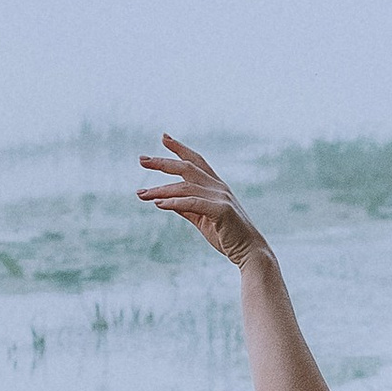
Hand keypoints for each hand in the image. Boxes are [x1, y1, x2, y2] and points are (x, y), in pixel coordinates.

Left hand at [137, 133, 265, 268]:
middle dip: (163, 162)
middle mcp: (219, 187)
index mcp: (216, 186)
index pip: (196, 161)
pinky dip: (174, 202)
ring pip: (184, 187)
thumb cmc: (227, 236)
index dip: (180, 148)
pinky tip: (158, 204)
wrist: (250, 252)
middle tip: (141, 159)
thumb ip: (185, 207)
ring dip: (160, 190)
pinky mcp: (221, 210)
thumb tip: (163, 200)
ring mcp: (221, 197)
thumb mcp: (201, 219)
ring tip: (141, 194)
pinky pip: (192, 203)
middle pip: (187, 168)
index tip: (163, 137)